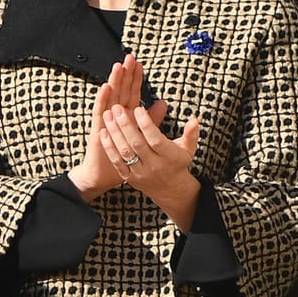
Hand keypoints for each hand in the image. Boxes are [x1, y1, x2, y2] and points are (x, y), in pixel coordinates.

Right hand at [68, 54, 167, 201]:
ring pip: (111, 97)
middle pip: (121, 90)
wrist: (104, 172)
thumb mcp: (142, 134)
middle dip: (125, 74)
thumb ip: (152, 119)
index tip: (140, 63)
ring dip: (114, 81)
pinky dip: (102, 98)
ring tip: (118, 66)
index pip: (132, 92)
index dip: (136, 78)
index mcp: (126, 114)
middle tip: (129, 57)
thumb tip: (164, 103)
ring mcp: (105, 120)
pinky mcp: (98, 128)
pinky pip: (100, 111)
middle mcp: (115, 114)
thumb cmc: (123, 154)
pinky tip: (106, 87)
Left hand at [101, 104, 201, 228]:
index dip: (146, 124)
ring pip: (125, 152)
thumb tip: (194, 120)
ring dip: (114, 133)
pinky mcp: (129, 178)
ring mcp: (141, 173)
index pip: (156, 139)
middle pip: (137, 144)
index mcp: (170, 157)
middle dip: (126, 125)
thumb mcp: (188, 148)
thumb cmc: (177, 162)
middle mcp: (155, 166)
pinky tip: (103, 133)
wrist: (170, 189)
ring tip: (108, 115)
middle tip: (117, 108)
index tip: (137, 108)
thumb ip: (191, 133)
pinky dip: (109, 148)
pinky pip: (117, 162)